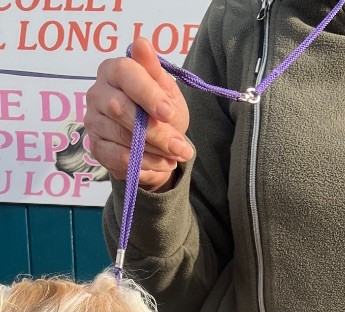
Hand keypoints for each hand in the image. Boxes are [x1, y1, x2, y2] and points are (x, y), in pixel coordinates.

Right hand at [85, 37, 192, 191]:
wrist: (158, 145)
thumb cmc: (161, 111)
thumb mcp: (166, 90)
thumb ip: (154, 71)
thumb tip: (141, 43)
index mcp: (114, 70)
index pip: (125, 73)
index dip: (147, 94)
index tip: (168, 113)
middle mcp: (97, 92)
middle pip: (121, 109)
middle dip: (155, 132)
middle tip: (180, 147)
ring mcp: (93, 120)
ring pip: (121, 137)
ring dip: (154, 151)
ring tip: (174, 156)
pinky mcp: (95, 146)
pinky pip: (118, 158)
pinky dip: (144, 165)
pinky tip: (160, 165)